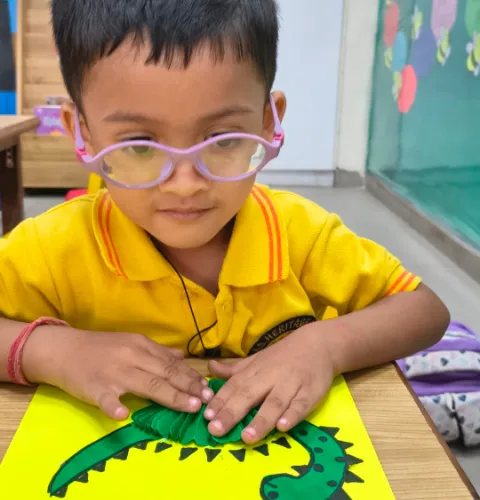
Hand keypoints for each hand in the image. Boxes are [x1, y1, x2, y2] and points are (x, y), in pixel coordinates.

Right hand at [23, 327, 212, 419]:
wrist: (64, 349)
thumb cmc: (101, 348)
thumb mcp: (131, 342)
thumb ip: (157, 352)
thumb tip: (181, 357)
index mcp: (141, 345)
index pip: (172, 363)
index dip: (191, 376)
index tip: (208, 388)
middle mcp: (132, 356)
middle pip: (165, 373)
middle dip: (189, 387)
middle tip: (208, 399)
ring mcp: (114, 372)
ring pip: (147, 384)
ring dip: (171, 396)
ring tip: (190, 406)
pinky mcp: (95, 387)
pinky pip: (106, 398)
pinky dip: (114, 407)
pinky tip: (123, 416)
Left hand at [204, 322, 334, 443]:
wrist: (319, 344)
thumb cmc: (283, 356)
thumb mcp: (257, 360)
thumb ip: (234, 369)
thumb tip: (209, 368)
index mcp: (255, 371)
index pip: (234, 386)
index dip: (220, 401)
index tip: (206, 417)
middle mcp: (270, 377)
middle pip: (249, 395)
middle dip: (232, 413)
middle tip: (216, 430)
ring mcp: (291, 384)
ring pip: (274, 403)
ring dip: (261, 419)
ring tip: (247, 437)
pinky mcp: (311, 392)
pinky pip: (301, 405)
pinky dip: (292, 415)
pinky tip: (283, 427)